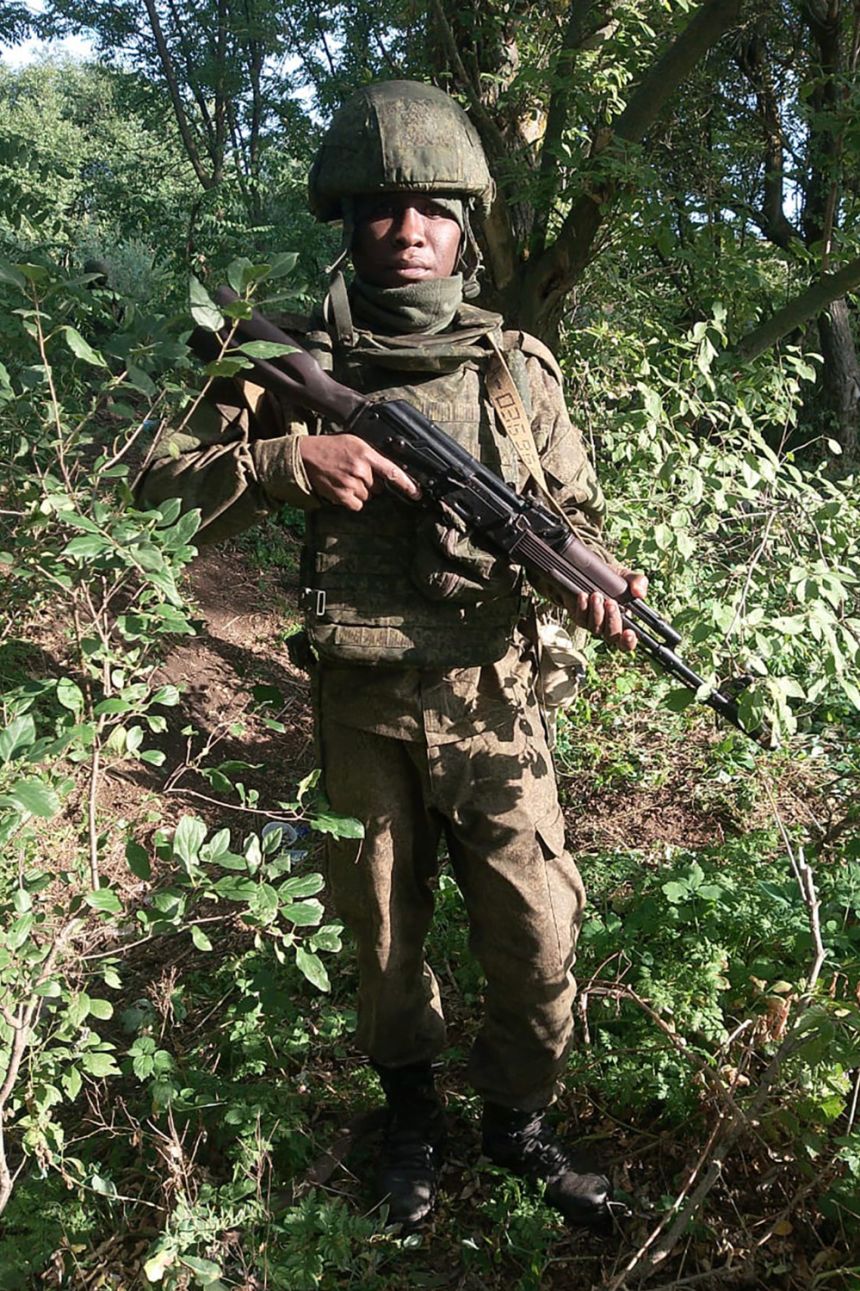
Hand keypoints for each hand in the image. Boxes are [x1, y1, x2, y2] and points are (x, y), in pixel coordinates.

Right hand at [300, 434, 419, 510]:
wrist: (306, 455)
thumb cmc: (331, 447)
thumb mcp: (355, 442)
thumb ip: (373, 454)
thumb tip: (389, 469)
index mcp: (366, 453)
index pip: (392, 471)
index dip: (407, 484)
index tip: (417, 493)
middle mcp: (360, 469)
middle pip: (379, 487)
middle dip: (372, 483)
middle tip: (357, 473)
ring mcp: (350, 483)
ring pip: (368, 496)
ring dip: (362, 491)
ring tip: (347, 479)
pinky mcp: (341, 495)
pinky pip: (358, 505)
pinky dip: (353, 500)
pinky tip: (344, 489)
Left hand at [563, 571, 647, 652]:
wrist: (590, 572)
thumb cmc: (612, 578)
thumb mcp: (627, 576)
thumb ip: (638, 582)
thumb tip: (640, 593)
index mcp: (625, 621)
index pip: (627, 642)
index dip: (629, 641)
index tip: (629, 632)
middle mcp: (608, 626)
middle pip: (611, 636)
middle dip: (612, 620)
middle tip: (611, 603)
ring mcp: (593, 624)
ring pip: (595, 628)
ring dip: (596, 612)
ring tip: (596, 595)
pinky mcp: (579, 617)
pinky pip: (580, 618)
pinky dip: (582, 607)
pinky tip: (583, 595)